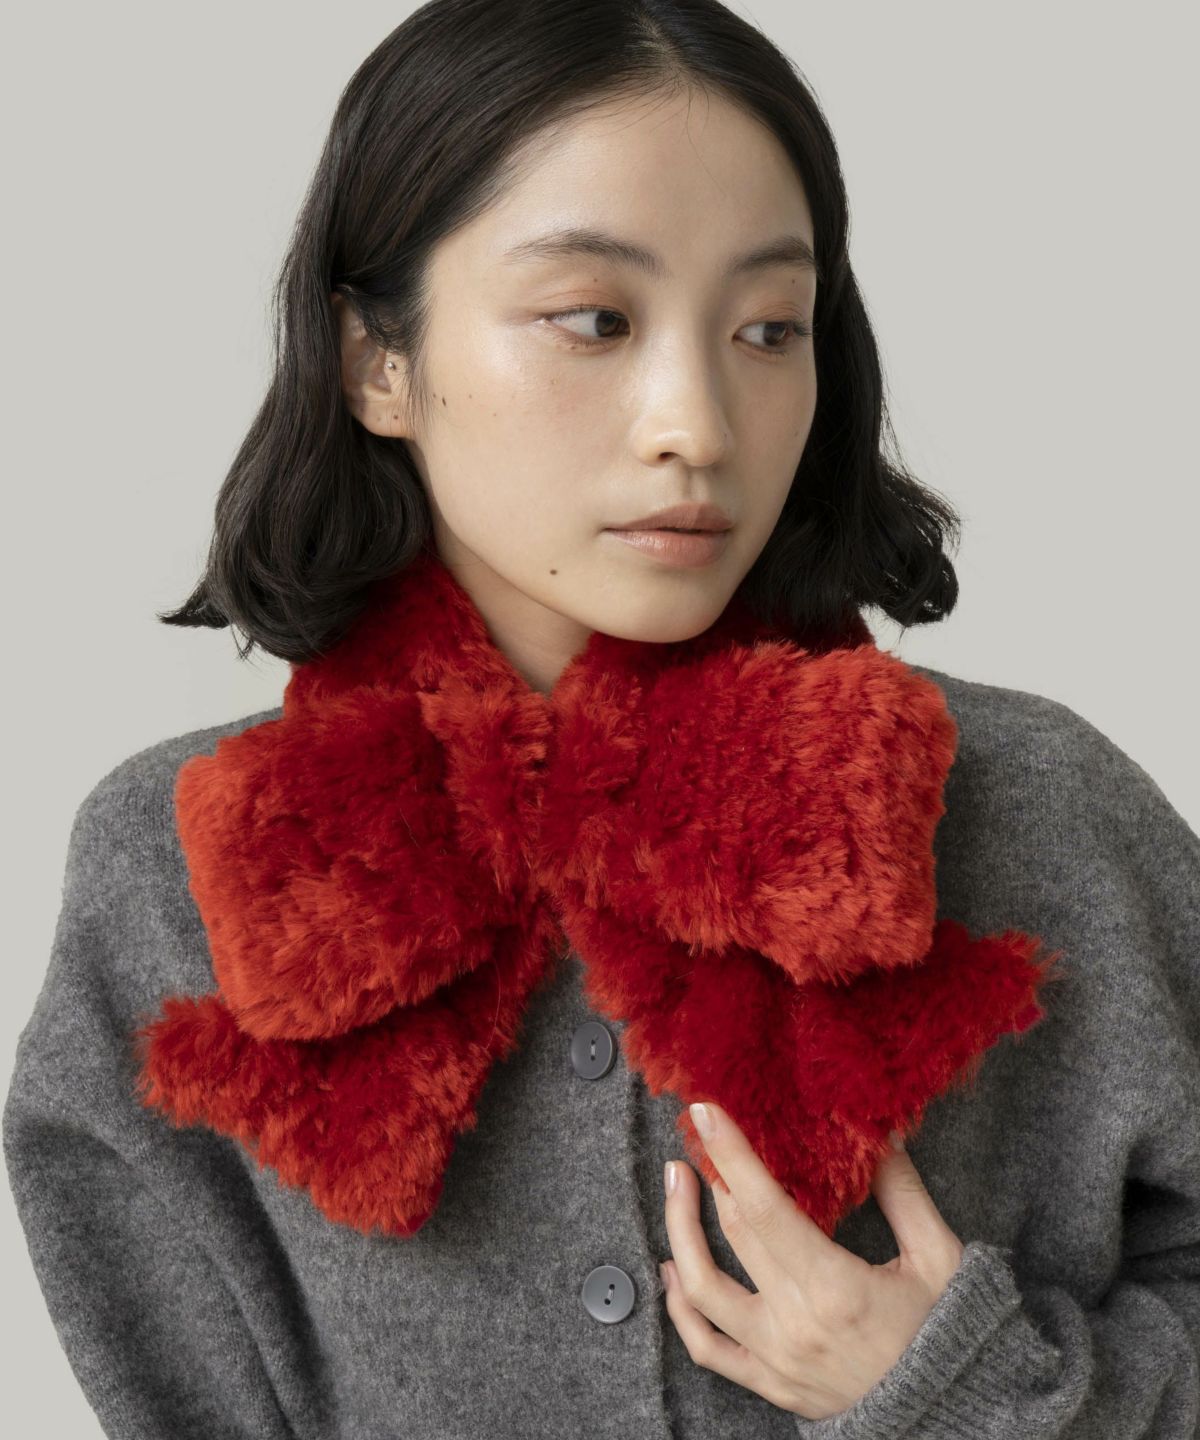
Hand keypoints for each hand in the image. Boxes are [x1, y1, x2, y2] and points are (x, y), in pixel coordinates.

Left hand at [659, 1101, 964, 1419]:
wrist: (952, 1419)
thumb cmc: (949, 1336)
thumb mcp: (939, 1257)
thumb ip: (903, 1191)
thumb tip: (881, 1131)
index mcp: (837, 1288)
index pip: (764, 1207)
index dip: (731, 1155)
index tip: (705, 1112)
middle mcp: (796, 1324)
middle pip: (733, 1234)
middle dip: (710, 1174)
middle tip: (699, 1134)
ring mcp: (776, 1359)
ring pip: (701, 1290)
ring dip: (680, 1230)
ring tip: (675, 1184)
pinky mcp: (770, 1384)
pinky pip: (706, 1348)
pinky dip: (679, 1307)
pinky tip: (671, 1268)